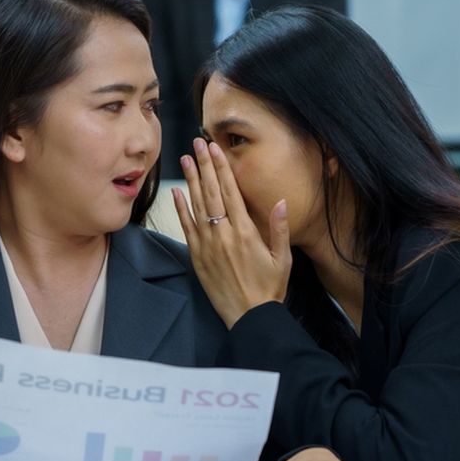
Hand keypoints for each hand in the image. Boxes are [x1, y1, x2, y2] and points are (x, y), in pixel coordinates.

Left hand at [172, 138, 291, 328]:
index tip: (214, 149)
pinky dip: (180, 209)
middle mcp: (224, 234)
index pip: (230, 191)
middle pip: (211, 193)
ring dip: (190, 181)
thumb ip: (279, 228)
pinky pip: (187, 227)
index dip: (221, 168)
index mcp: (246, 232)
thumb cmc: (269, 288)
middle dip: (203, 166)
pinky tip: (176, 192)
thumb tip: (280, 201)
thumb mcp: (283, 258)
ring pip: (197, 206)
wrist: (249, 316)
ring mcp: (208, 245)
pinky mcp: (198, 257)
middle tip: (196, 143)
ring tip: (185, 159)